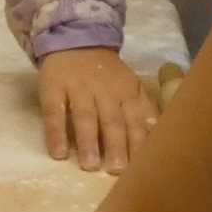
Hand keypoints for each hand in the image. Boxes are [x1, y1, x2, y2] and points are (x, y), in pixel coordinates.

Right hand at [36, 47, 158, 173]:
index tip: (142, 167)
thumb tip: (158, 139)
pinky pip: (54, 112)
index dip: (139, 143)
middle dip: (116, 146)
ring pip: (85, 116)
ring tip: (89, 166)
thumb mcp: (131, 87)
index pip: (136, 119)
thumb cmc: (107, 74)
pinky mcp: (54, 88)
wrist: (75, 41)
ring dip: (88, 141)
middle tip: (117, 171)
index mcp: (127, 91)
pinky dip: (56, 132)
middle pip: (112, 120)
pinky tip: (58, 153)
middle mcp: (105, 90)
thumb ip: (144, 111)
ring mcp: (78, 88)